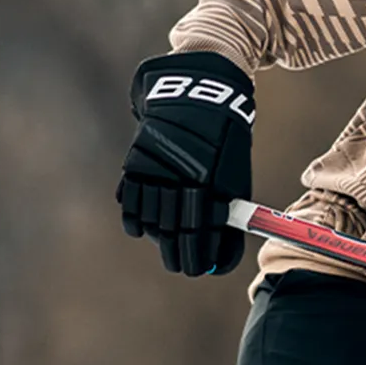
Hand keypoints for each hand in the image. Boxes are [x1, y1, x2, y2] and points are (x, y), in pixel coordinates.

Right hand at [116, 51, 254, 275]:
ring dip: (160, 238)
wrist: (199, 94)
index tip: (200, 270)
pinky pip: (131, 200)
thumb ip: (227, 212)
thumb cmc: (223, 141)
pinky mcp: (136, 163)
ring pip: (152, 219)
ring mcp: (157, 172)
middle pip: (176, 230)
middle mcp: (183, 180)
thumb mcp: (234, 173)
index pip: (203, 231)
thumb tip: (222, 255)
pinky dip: (136, 219)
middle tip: (182, 268)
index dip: (201, 255)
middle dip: (180, 254)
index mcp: (213, 183)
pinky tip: (143, 229)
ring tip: (167, 247)